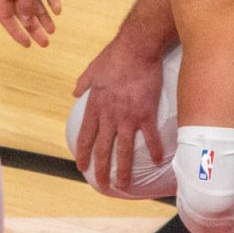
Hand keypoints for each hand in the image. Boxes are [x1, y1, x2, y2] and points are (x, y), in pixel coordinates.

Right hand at [0, 0, 63, 46]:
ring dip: (43, 16)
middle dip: (32, 28)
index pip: (5, 15)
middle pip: (22, 11)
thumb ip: (26, 4)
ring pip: (34, 2)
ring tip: (53, 30)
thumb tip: (26, 23)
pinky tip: (59, 10)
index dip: (15, 31)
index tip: (27, 45)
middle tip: (45, 43)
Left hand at [72, 32, 163, 192]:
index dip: (83, 153)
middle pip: (103, 148)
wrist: (136, 48)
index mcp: (95, 105)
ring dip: (123, 169)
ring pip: (124, 149)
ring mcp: (128, 116)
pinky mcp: (146, 113)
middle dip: (101, 169)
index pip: (86, 135)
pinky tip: (158, 161)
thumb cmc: (113, 56)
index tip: (81, 166)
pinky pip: (151, 136)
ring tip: (123, 184)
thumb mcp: (91, 69)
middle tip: (102, 184)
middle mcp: (109, 115)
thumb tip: (75, 92)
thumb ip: (83, 83)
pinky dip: (155, 149)